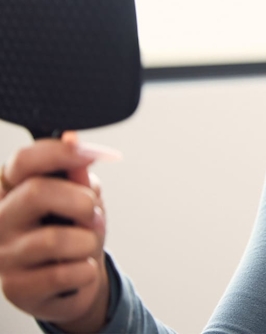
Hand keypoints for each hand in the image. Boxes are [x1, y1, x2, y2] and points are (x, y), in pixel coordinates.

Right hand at [0, 134, 114, 331]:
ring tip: (86, 245)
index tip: (93, 154)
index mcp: (12, 189)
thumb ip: (78, 176)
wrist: (75, 282)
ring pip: (54, 239)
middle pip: (37, 193)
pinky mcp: (14, 287)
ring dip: (87, 241)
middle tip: (92, 214)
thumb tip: (72, 141)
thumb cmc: (75, 231)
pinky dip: (85, 271)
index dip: (60, 153)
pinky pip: (63, 274)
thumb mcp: (81, 199)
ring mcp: (3, 254)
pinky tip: (78, 271)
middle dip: (81, 202)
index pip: (24, 161)